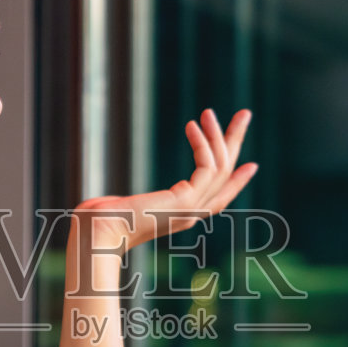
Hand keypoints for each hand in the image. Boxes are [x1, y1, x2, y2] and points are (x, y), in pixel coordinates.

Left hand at [71, 108, 256, 253]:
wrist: (97, 233)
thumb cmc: (100, 223)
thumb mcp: (122, 210)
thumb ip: (129, 206)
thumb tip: (109, 203)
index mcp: (181, 217)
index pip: (219, 197)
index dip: (236, 180)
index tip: (250, 164)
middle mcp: (192, 214)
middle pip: (226, 176)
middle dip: (236, 143)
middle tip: (245, 114)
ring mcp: (192, 209)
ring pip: (221, 167)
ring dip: (219, 136)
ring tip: (207, 113)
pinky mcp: (186, 201)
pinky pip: (208, 167)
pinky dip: (202, 143)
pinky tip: (191, 125)